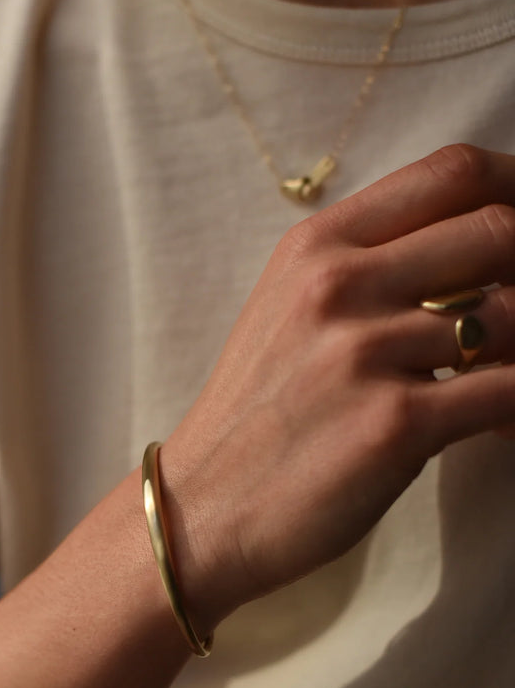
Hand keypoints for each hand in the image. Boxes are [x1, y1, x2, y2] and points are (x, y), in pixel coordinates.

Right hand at [160, 144, 514, 632]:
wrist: (204, 513)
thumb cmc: (255, 419)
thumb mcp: (287, 313)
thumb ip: (365, 268)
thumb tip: (470, 250)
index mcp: (316, 248)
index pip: (449, 174)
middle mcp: (339, 286)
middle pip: (495, 231)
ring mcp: (366, 352)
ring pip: (512, 317)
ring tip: (502, 381)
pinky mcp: (395, 422)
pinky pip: (507, 392)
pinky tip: (502, 425)